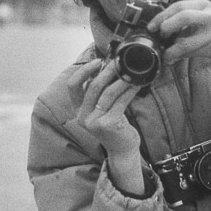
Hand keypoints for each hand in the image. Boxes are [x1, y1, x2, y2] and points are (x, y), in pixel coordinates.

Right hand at [68, 59, 144, 193]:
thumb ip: (99, 91)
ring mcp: (95, 122)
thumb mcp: (101, 108)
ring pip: (108, 93)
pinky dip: (129, 91)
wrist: (122, 149)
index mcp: (78, 110)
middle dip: (107, 72)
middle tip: (119, 62)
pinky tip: (137, 84)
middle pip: (92, 87)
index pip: (73, 86)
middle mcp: (83, 117)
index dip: (84, 71)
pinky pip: (120, 102)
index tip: (98, 61)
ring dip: (121, 79)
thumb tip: (107, 65)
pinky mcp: (109, 125)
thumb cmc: (113, 124)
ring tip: (131, 71)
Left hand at [147, 0, 210, 79]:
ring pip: (186, 39)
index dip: (162, 15)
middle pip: (182, 15)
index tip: (152, 26)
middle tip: (159, 35)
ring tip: (165, 54)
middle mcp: (210, 14)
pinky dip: (180, 56)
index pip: (179, 5)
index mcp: (204, 5)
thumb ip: (186, 22)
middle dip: (165, 26)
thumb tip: (161, 30)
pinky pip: (192, 51)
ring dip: (171, 49)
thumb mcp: (205, 20)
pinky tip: (173, 59)